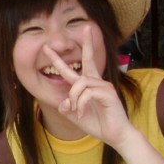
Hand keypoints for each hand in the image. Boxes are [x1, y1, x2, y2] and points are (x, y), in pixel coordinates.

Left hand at [43, 25, 134, 146]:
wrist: (115, 135)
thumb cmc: (97, 123)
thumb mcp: (74, 115)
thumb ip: (66, 107)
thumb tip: (62, 101)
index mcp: (88, 85)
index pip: (75, 69)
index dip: (60, 59)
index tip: (48, 48)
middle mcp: (97, 82)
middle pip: (89, 59)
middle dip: (87, 43)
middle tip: (86, 27)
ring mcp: (104, 86)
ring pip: (79, 83)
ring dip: (73, 97)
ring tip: (75, 110)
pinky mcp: (108, 93)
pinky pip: (86, 94)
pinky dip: (80, 105)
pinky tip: (81, 114)